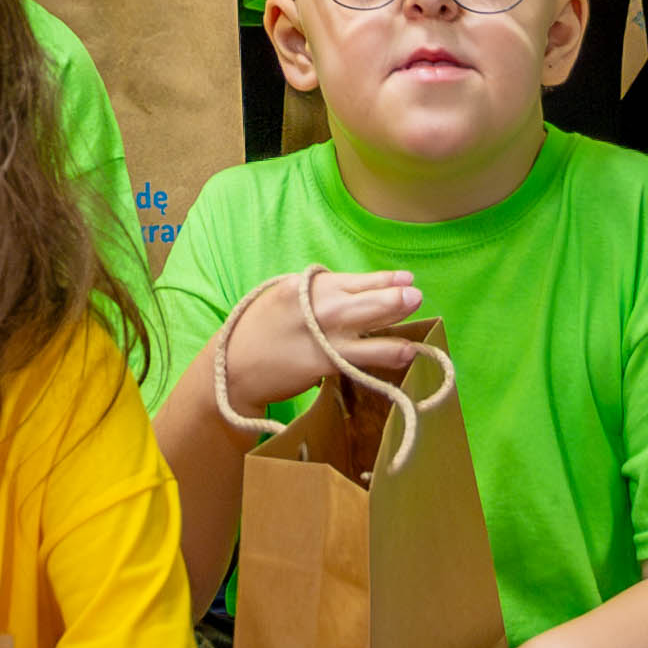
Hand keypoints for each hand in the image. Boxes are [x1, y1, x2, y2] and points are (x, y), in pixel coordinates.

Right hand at [219, 267, 430, 413]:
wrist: (231, 369)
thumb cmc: (257, 333)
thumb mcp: (280, 301)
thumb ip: (313, 295)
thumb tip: (352, 294)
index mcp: (301, 287)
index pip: (347, 280)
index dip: (378, 280)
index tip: (403, 278)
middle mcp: (312, 305)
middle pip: (358, 296)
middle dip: (389, 293)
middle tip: (415, 292)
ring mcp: (319, 333)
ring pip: (363, 322)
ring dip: (392, 316)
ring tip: (416, 311)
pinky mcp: (323, 361)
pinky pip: (360, 355)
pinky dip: (385, 352)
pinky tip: (404, 350)